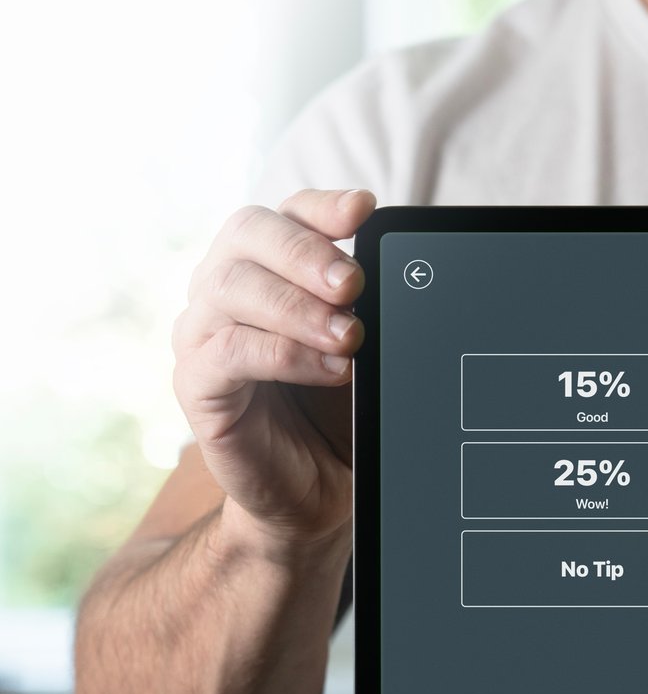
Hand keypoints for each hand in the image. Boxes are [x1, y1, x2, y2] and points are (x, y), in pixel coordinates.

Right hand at [172, 188, 375, 545]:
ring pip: (231, 287)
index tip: (364, 211)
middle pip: (248, 232)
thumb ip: (369, 305)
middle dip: (306, 252)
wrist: (317, 488)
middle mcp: (227, 288)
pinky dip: (286, 355)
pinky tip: (331, 369)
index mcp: (270, 266)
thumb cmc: (340, 408)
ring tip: (350, 337)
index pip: (287, 213)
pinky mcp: (197, 384)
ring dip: (297, 308)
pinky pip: (229, 353)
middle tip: (354, 283)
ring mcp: (204, 333)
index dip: (322, 205)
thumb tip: (403, 269)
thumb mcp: (364, 348)